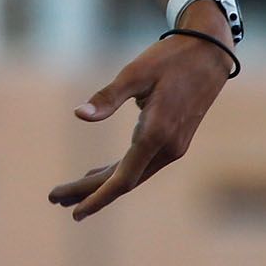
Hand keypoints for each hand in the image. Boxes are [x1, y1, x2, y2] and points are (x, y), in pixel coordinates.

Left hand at [49, 14, 232, 221]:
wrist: (210, 53)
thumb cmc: (170, 58)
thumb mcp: (135, 73)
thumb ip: (107, 98)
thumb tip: (79, 115)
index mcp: (157, 133)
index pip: (123, 179)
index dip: (97, 196)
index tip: (75, 212)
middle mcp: (168, 147)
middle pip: (123, 181)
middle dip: (89, 192)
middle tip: (55, 198)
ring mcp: (174, 146)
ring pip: (133, 174)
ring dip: (101, 184)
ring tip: (69, 194)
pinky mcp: (174, 140)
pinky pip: (141, 163)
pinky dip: (118, 171)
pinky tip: (97, 173)